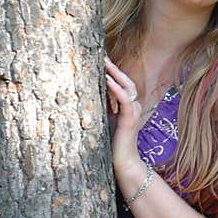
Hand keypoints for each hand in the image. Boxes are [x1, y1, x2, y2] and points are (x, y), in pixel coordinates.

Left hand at [104, 57, 144, 176]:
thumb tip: (84, 94)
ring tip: (105, 63)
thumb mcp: (104, 122)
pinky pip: (125, 100)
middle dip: (114, 68)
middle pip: (126, 81)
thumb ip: (101, 108)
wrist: (123, 163)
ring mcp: (133, 113)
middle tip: (101, 55)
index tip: (99, 58)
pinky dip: (118, 89)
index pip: (121, 83)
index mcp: (126, 106)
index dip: (112, 71)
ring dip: (116, 74)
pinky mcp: (129, 120)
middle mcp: (133, 106)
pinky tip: (108, 80)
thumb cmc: (112, 145)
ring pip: (128, 87)